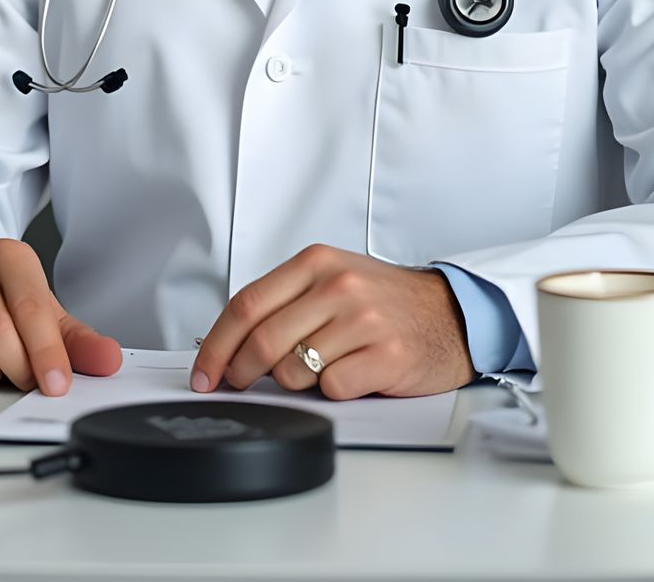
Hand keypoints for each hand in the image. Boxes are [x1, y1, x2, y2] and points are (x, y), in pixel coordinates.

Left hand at [191, 244, 472, 400]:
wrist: (449, 313)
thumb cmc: (384, 301)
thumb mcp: (332, 281)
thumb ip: (285, 303)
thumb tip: (230, 344)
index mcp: (317, 262)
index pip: (247, 304)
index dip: (216, 345)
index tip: (204, 372)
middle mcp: (339, 286)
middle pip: (263, 341)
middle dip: (240, 372)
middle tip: (237, 384)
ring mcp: (363, 320)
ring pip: (294, 370)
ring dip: (295, 382)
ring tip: (319, 368)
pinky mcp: (386, 355)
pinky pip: (333, 388)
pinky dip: (332, 391)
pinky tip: (350, 375)